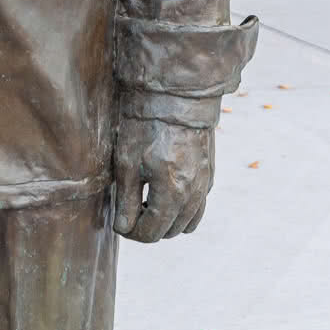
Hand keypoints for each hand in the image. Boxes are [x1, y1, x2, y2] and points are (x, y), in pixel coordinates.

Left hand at [113, 117, 214, 242]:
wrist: (175, 96)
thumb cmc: (145, 127)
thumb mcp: (127, 164)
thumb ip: (126, 201)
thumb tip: (124, 227)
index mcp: (172, 194)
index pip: (151, 232)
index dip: (132, 233)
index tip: (120, 222)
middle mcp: (193, 194)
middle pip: (170, 231)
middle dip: (148, 228)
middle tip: (130, 211)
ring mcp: (204, 185)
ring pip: (188, 222)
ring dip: (168, 221)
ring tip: (147, 203)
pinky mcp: (209, 174)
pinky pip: (198, 206)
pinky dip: (183, 208)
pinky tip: (165, 191)